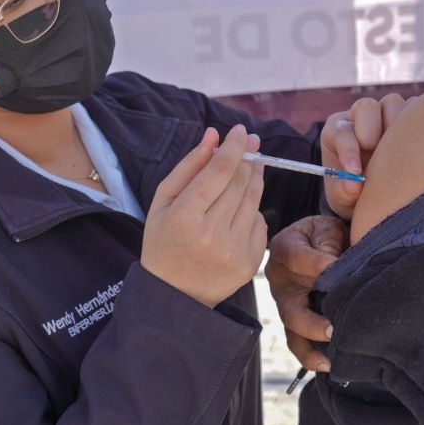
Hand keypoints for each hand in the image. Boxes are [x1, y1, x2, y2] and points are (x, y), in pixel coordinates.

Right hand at [142, 125, 267, 306]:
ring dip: (254, 177)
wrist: (174, 293)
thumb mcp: (163, 201)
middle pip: (240, 182)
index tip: (239, 131)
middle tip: (250, 142)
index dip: (233, 147)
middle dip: (248, 157)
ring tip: (249, 166)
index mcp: (185, 217)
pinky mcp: (250, 262)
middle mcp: (213, 234)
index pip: (219, 171)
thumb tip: (214, 136)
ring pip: (254, 199)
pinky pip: (260, 222)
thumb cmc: (164, 240)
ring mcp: (235, 250)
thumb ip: (189, 166)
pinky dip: (252, 209)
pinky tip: (238, 209)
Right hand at [265, 215, 349, 371]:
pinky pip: (297, 341)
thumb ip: (328, 239)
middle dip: (312, 321)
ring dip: (311, 345)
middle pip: (290, 306)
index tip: (335, 268)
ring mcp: (285, 301)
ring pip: (292, 329)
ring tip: (330, 359)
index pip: (296, 257)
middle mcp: (279, 279)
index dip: (316, 264)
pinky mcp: (294, 318)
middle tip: (334, 328)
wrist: (321, 241)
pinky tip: (328, 365)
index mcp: (283, 248)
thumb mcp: (326, 227)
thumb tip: (332, 264)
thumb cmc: (325, 233)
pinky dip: (310, 355)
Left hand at [320, 94, 409, 219]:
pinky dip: (417, 124)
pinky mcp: (406, 115)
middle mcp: (358, 118)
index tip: (356, 173)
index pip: (341, 132)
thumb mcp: (344, 199)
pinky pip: (414, 107)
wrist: (376, 196)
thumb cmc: (354, 193)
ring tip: (399, 153)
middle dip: (373, 133)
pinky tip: (417, 148)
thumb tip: (354, 186)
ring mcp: (383, 114)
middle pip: (366, 107)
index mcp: (336, 133)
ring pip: (392, 102)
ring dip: (397, 126)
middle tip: (379, 158)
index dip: (349, 151)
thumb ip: (344, 193)